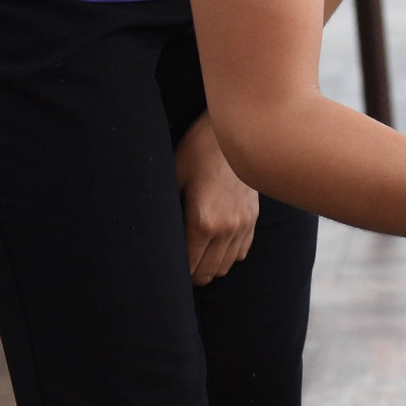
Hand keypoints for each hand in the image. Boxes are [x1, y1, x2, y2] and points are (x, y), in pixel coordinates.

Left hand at [174, 113, 259, 285]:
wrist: (238, 131)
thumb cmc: (198, 151)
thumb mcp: (173, 178)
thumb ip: (167, 212)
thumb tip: (151, 236)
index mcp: (203, 222)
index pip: (188, 267)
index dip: (174, 274)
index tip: (164, 267)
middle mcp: (227, 228)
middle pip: (208, 273)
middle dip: (191, 273)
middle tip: (176, 262)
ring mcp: (244, 224)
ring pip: (225, 266)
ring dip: (209, 265)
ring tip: (194, 253)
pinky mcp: (254, 217)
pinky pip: (241, 252)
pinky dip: (227, 254)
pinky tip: (214, 241)